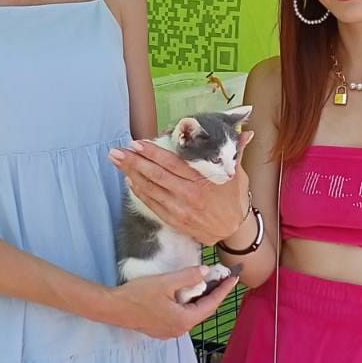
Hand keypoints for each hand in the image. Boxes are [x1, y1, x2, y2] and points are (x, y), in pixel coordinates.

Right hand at [103, 267, 238, 339]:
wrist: (112, 309)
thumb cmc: (137, 295)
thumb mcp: (165, 282)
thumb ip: (187, 277)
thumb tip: (206, 272)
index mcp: (184, 320)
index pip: (211, 304)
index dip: (223, 290)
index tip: (234, 278)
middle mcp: (180, 330)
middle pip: (203, 311)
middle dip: (213, 294)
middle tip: (222, 278)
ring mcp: (169, 332)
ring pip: (192, 314)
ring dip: (200, 300)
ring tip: (207, 284)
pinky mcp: (161, 329)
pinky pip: (181, 317)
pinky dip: (188, 305)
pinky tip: (187, 294)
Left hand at [109, 133, 252, 245]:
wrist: (235, 230)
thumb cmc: (234, 198)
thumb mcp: (238, 173)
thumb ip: (236, 151)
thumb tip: (246, 131)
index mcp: (202, 180)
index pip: (172, 163)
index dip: (152, 153)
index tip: (136, 144)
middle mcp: (189, 195)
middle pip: (155, 176)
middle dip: (133, 163)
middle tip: (116, 152)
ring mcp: (180, 210)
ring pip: (151, 190)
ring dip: (131, 176)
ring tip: (117, 163)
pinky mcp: (175, 221)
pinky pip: (153, 206)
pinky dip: (140, 194)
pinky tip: (130, 182)